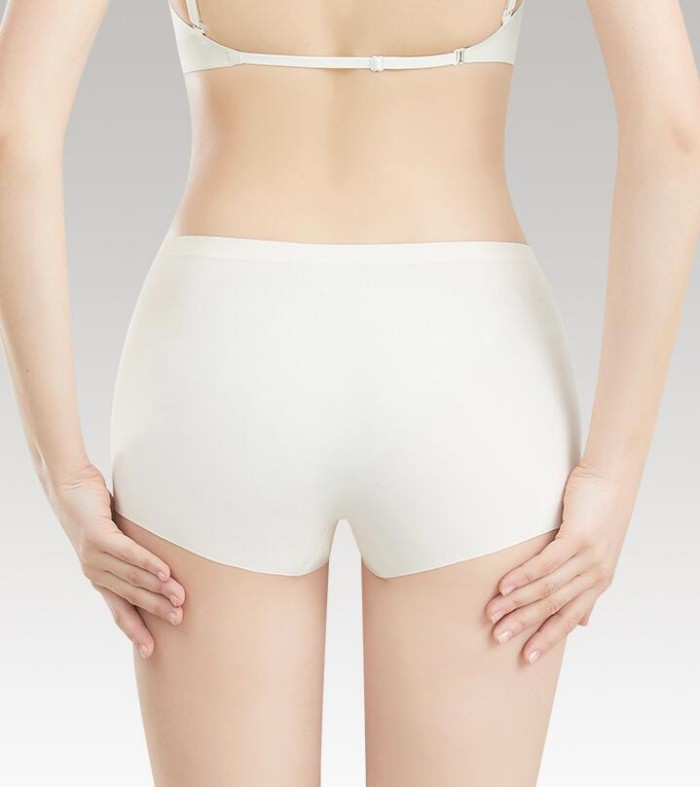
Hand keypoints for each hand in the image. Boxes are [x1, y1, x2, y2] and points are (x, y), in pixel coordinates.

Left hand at [46, 463, 184, 658]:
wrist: (69, 486)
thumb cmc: (96, 511)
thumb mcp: (114, 539)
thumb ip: (130, 556)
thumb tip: (161, 568)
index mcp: (99, 577)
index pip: (119, 611)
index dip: (135, 631)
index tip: (150, 651)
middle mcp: (95, 571)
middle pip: (130, 596)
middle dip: (156, 610)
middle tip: (179, 619)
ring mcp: (94, 555)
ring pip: (132, 576)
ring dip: (159, 588)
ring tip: (180, 596)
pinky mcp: (98, 536)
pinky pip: (128, 553)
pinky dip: (148, 563)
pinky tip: (165, 571)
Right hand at [484, 460, 633, 663]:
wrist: (612, 479)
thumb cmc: (600, 513)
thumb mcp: (598, 555)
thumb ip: (586, 587)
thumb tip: (583, 622)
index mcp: (598, 583)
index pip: (569, 619)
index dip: (547, 639)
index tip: (525, 657)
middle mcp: (596, 575)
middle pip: (553, 607)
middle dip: (523, 625)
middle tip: (498, 636)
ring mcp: (588, 557)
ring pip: (547, 588)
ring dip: (516, 602)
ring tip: (493, 612)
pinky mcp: (578, 538)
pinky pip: (546, 563)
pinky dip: (523, 577)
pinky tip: (505, 586)